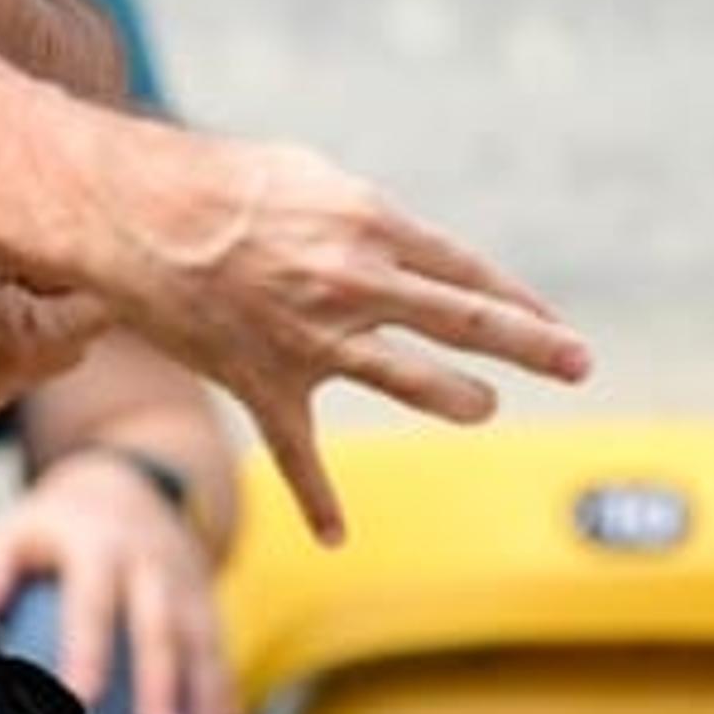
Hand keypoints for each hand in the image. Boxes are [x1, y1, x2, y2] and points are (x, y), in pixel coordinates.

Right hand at [0, 245, 103, 424]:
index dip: (95, 268)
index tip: (84, 236)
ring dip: (15, 321)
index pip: (98, 309)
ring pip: (16, 357)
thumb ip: (6, 234)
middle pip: (64, 340)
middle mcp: (7, 381)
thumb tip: (46, 216)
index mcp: (28, 342)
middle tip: (44, 251)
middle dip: (62, 298)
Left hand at [0, 450, 239, 713]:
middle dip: (159, 681)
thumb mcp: (17, 530)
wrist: (127, 481)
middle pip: (157, 625)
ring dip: (205, 692)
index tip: (81, 700)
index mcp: (95, 547)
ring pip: (200, 638)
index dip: (88, 651)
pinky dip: (225, 690)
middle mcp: (147, 562)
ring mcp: (183, 581)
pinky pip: (221, 647)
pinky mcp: (206, 598)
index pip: (92, 603)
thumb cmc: (56, 525)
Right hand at [105, 131, 590, 545]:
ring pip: (409, 383)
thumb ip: (368, 221)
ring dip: (458, 400)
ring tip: (482, 406)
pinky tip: (336, 536)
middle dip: (532, 346)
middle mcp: (355, 285)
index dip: (519, 302)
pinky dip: (318, 499)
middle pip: (464, 322)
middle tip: (580, 363)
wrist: (133, 214)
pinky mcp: (264, 384)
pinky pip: (300, 455)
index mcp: (372, 226)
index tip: (558, 326)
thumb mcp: (311, 177)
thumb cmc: (220, 182)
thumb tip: (407, 253)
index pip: (469, 272)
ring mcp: (312, 342)